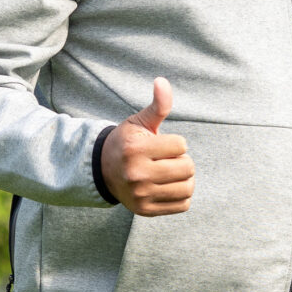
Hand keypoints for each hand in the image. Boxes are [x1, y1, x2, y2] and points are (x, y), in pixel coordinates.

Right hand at [100, 77, 194, 216]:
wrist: (103, 171)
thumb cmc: (127, 142)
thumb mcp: (139, 121)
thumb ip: (157, 105)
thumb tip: (162, 81)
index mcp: (136, 150)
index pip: (181, 145)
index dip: (176, 142)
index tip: (161, 144)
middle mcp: (137, 174)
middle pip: (188, 167)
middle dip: (182, 160)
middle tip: (167, 159)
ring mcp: (141, 195)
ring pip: (188, 187)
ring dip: (185, 178)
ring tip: (170, 173)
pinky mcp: (146, 210)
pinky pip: (183, 204)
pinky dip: (182, 195)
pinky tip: (169, 186)